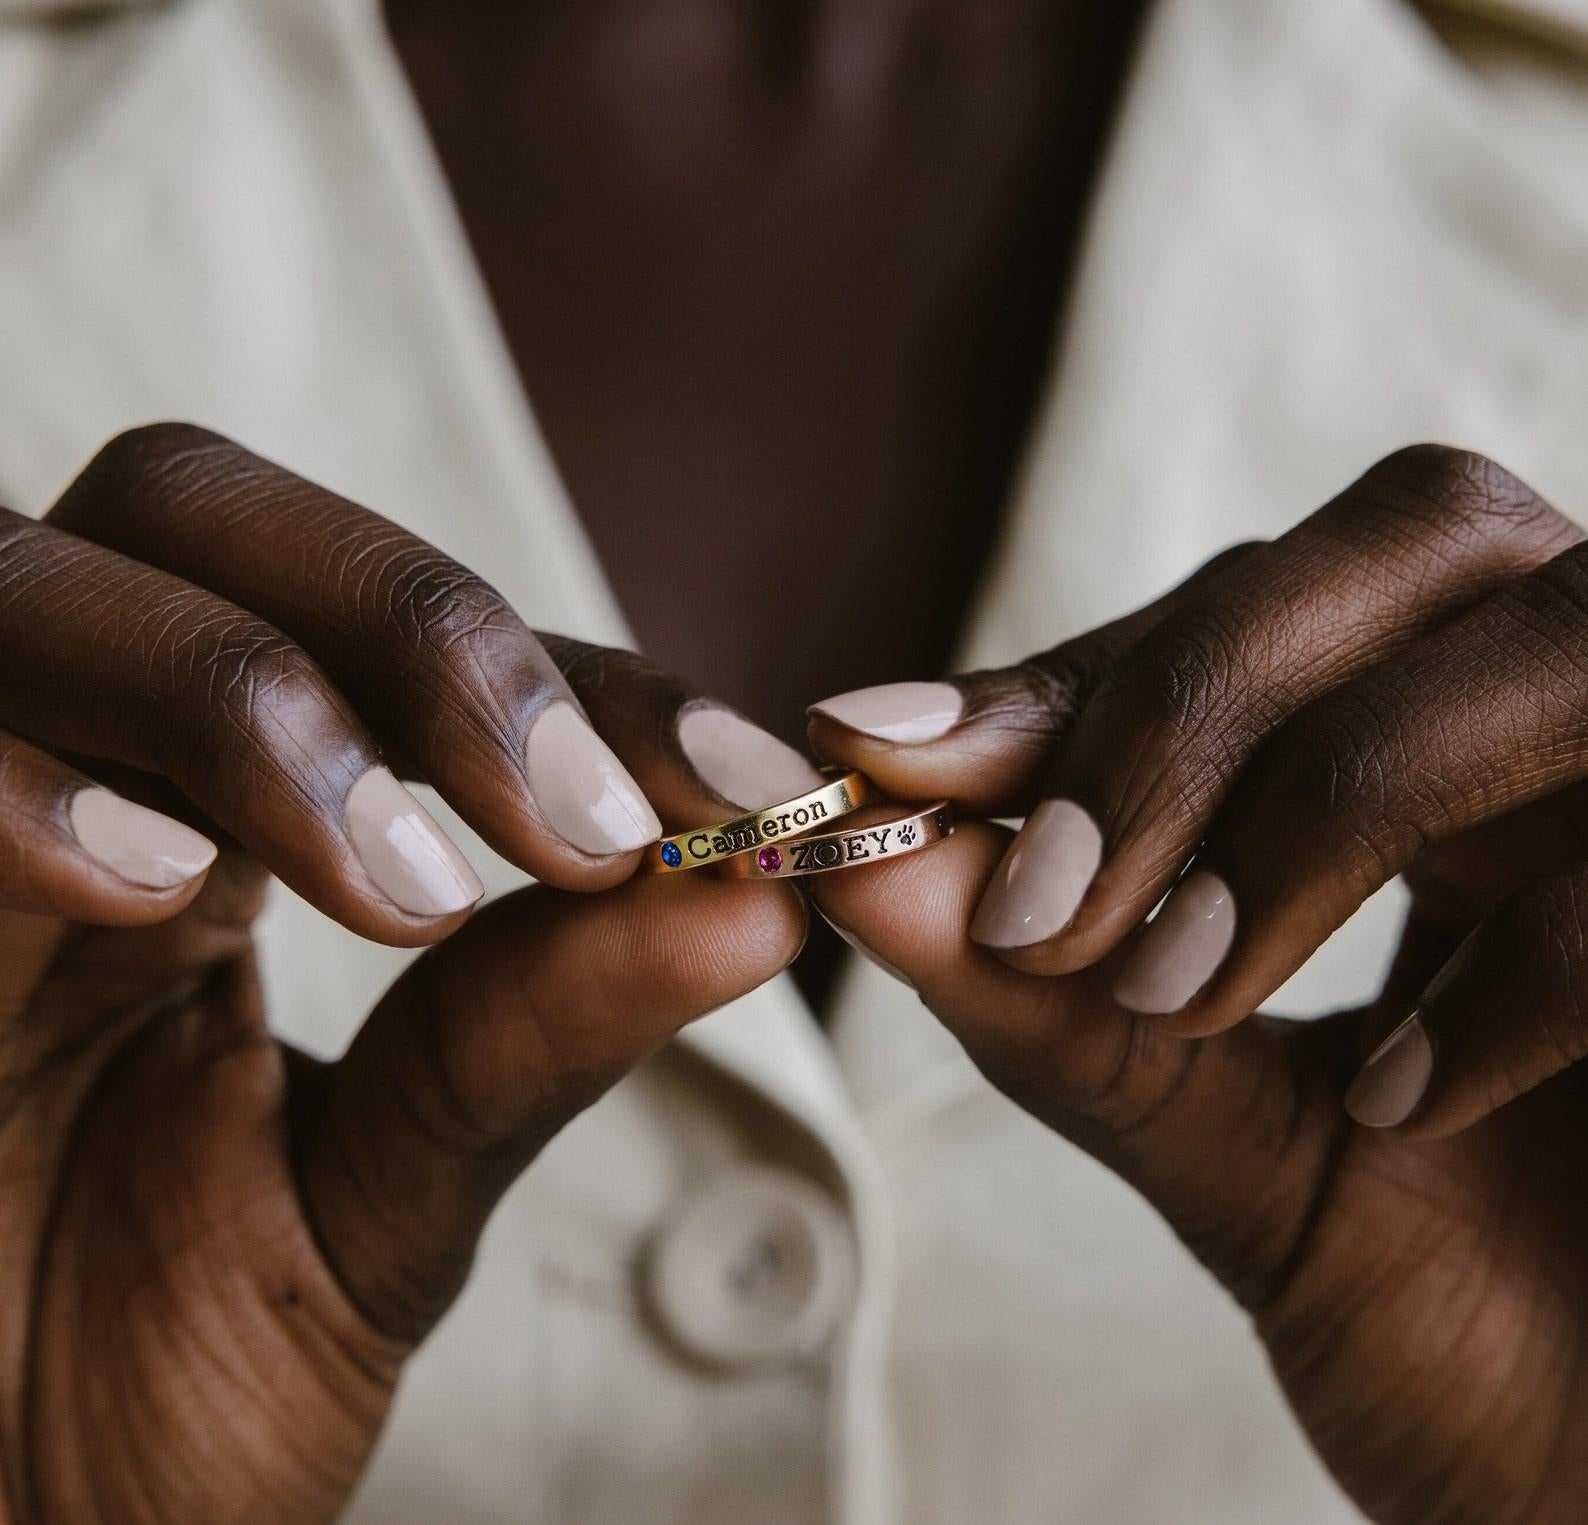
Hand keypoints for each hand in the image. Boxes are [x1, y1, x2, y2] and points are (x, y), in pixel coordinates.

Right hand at [0, 425, 805, 1522]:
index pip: (404, 643)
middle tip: (576, 819)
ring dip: (250, 696)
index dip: (582, 684)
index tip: (743, 790)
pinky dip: (19, 784)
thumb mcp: (390, 1190)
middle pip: (200, 505)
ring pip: (39, 581)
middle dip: (415, 630)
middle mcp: (68, 765)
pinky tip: (165, 893)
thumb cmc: (156, 1379)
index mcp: (211, 812)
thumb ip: (540, 1030)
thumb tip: (759, 895)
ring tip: (403, 880)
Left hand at [808, 445, 1587, 1524]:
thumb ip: (1052, 999)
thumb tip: (855, 861)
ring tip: (1183, 987)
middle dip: (1192, 700)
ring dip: (1321, 801)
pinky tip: (1405, 1103)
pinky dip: (1516, 965)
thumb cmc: (1461, 1324)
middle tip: (1044, 894)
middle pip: (1417, 530)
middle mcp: (1580, 728)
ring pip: (1542, 640)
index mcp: (1448, 752)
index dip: (1074, 672)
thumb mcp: (1216, 1139)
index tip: (882, 750)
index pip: (1250, 609)